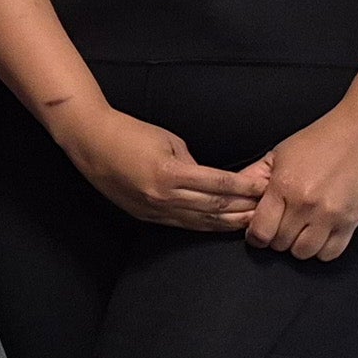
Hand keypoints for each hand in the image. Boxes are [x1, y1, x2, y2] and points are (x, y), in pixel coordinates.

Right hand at [54, 101, 263, 232]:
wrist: (90, 141)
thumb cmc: (128, 131)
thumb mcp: (167, 139)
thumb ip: (191, 162)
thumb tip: (209, 178)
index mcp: (170, 173)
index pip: (218, 184)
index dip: (244, 187)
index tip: (264, 187)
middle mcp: (164, 196)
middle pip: (214, 208)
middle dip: (243, 209)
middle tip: (267, 209)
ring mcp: (154, 210)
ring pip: (200, 222)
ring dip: (228, 223)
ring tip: (251, 223)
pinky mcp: (146, 216)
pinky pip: (182, 224)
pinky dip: (204, 226)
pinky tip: (219, 226)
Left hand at [239, 105, 357, 260]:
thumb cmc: (320, 139)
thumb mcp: (279, 154)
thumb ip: (254, 176)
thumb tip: (234, 195)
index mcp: (283, 185)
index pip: (260, 231)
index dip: (255, 236)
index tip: (258, 232)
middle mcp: (306, 204)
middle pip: (280, 244)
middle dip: (276, 238)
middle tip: (281, 225)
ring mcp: (330, 215)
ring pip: (304, 253)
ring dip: (298, 246)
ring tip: (300, 229)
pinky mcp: (352, 221)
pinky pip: (331, 253)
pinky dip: (322, 250)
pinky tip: (319, 234)